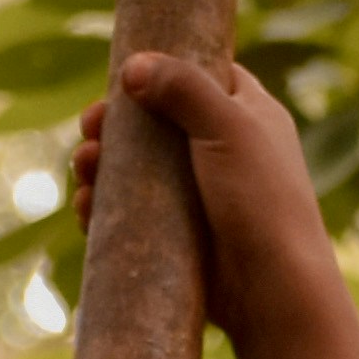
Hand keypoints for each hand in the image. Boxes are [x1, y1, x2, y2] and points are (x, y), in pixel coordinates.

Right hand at [67, 49, 358, 358]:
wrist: (273, 291)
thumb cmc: (262, 201)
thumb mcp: (227, 127)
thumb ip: (184, 88)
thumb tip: (133, 66)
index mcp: (248, 114)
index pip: (200, 77)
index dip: (158, 73)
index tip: (121, 80)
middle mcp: (224, 151)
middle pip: (156, 124)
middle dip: (116, 126)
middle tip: (90, 130)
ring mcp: (200, 197)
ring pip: (138, 171)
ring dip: (103, 167)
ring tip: (85, 171)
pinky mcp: (180, 238)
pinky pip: (134, 216)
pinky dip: (106, 209)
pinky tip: (87, 209)